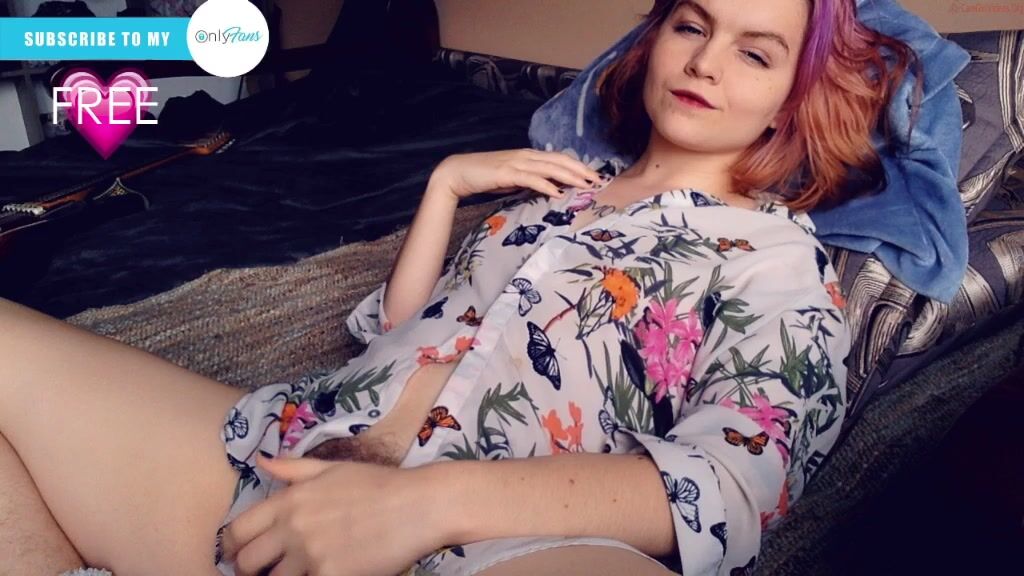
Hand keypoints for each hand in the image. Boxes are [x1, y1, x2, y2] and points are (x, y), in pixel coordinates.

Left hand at [221, 453, 443, 575]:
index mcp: (290, 499)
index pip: (238, 530)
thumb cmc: (379, 484)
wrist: (419, 505)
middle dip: (249, 570)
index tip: (239, 555)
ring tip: (297, 572)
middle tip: (264, 571)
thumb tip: (262, 462)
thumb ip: (293, 468)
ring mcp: (311, 555)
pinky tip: (322, 574)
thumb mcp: (333, 468)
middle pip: (247, 562)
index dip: (231, 547)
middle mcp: (293, 527)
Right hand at [432, 148, 603, 200]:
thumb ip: (530, 180)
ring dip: (570, 177)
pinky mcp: (507, 172)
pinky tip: (558, 193)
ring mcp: (517, 162)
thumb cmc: (485, 177)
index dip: (578, 166)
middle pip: (560, 161)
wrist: (458, 173)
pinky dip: (547, 185)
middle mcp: (526, 155)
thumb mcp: (512, 179)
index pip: (559, 158)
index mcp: (528, 156)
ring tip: (586, 186)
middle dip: (582, 170)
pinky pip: (532, 178)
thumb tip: (548, 188)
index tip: (594, 176)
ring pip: (550, 167)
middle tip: (599, 181)